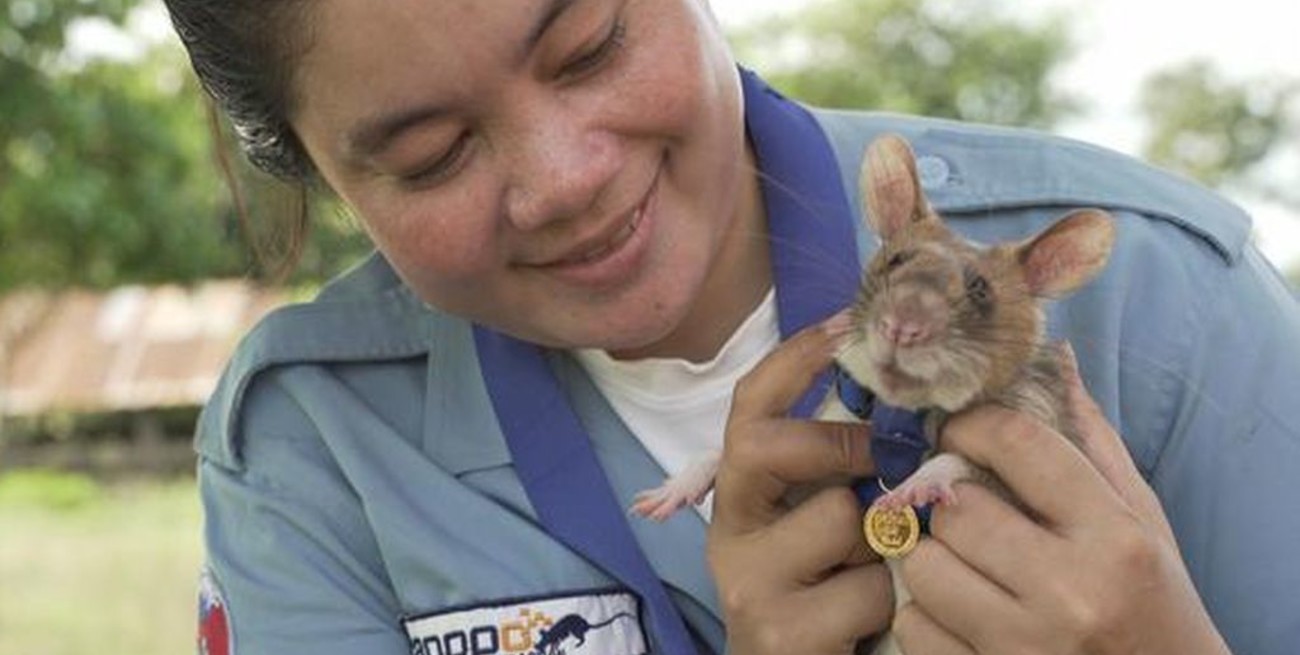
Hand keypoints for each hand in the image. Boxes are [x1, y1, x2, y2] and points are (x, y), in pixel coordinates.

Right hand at [708, 316, 892, 654]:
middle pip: (763, 444)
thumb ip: (850, 471)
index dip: (795, 358)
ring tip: (881, 572)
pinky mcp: (777, 632)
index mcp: (741, 493)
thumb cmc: (830, 592)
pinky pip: (864, 590)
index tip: (847, 322)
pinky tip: (872, 620)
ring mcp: (746, 582)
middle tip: (886, 458)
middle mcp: (729, 530)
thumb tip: (919, 397)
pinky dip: (889, 602)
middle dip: (838, 442)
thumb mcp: (830, 522)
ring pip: (836, 518)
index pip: (749, 405)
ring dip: (883, 541)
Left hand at [893, 346, 1230, 653]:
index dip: (973, 426)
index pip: (1019, 444)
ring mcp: (1024, 644)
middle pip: (958, 509)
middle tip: (962, 507)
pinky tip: (959, 611)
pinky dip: (924, 613)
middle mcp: (1070, 591)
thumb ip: (1093, 444)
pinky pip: (913, 625)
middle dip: (950, 502)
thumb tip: (1056, 356)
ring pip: (923, 566)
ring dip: (930, 556)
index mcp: (1114, 538)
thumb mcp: (1142, 522)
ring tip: (960, 560)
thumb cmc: (1153, 603)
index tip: (958, 432)